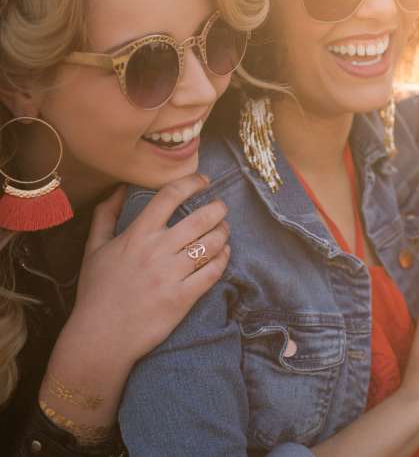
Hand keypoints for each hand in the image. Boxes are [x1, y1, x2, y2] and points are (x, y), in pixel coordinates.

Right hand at [62, 174, 230, 365]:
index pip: (169, 197)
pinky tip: (224, 254)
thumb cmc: (97, 292)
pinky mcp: (183, 297)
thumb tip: (119, 189)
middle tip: (221, 208)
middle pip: (200, 219)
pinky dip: (223, 259)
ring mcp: (171, 275)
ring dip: (223, 233)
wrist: (100, 337)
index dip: (191, 183)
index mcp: (137, 236)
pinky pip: (213, 272)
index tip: (203, 181)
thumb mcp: (93, 250)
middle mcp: (157, 251)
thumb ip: (105, 216)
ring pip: (211, 244)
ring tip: (224, 230)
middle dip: (217, 209)